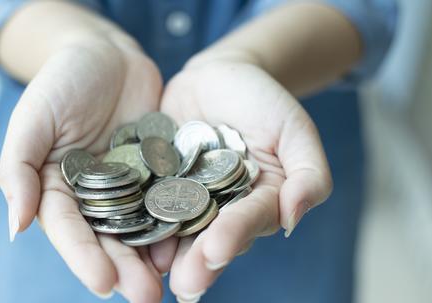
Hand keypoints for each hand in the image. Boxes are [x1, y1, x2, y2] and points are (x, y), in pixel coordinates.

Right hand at [0, 41, 164, 301]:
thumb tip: (16, 226)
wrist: (105, 53)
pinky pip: (168, 196)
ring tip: (172, 279)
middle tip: (146, 296)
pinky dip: (178, 217)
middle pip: (109, 236)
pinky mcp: (158, 170)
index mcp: (58, 188)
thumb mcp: (32, 120)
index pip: (69, 229)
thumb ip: (20, 170)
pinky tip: (191, 237)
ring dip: (155, 253)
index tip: (102, 284)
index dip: (84, 256)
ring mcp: (129, 184)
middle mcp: (95, 194)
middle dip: (126, 267)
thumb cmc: (61, 81)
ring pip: (141, 224)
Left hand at [160, 55, 332, 299]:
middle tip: (185, 284)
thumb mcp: (294, 129)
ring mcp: (186, 199)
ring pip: (176, 229)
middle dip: (198, 261)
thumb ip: (308, 174)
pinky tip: (124, 236)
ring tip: (151, 275)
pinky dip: (136, 218)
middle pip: (210, 238)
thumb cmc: (263, 101)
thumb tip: (294, 219)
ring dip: (165, 252)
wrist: (219, 75)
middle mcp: (221, 209)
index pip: (248, 222)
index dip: (234, 235)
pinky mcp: (157, 184)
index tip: (217, 249)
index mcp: (257, 202)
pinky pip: (145, 202)